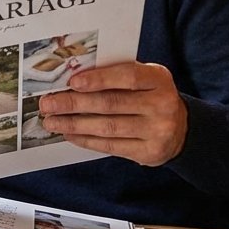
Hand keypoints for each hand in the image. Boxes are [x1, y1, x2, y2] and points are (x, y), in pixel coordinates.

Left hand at [38, 61, 186, 165]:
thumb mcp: (144, 79)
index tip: (72, 82)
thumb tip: (73, 80)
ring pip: (108, 127)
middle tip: (48, 104)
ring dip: (74, 124)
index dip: (98, 79)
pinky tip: (69, 134)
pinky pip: (111, 145)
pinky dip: (86, 140)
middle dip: (74, 104)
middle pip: (111, 104)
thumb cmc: (150, 97)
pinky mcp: (148, 152)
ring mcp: (157, 131)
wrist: (180, 128)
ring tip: (52, 121)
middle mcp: (162, 104)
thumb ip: (117, 76)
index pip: (127, 76)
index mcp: (158, 79)